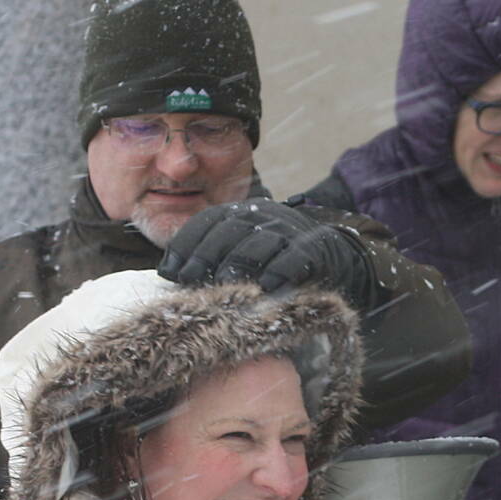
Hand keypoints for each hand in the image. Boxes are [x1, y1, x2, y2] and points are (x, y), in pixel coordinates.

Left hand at [160, 201, 375, 307]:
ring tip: (225, 286)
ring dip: (239, 264)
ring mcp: (288, 231)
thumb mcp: (243, 247)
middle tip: (190, 281)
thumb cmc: (275, 257)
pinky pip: (294, 258)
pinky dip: (279, 270)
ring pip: (259, 243)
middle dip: (206, 256)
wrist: (332, 252)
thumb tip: (168, 273)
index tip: (170, 273)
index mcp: (240, 212)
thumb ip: (212, 254)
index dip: (186, 245)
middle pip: (228, 232)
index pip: (206, 222)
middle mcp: (262, 215)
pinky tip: (266, 286)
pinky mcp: (313, 248)